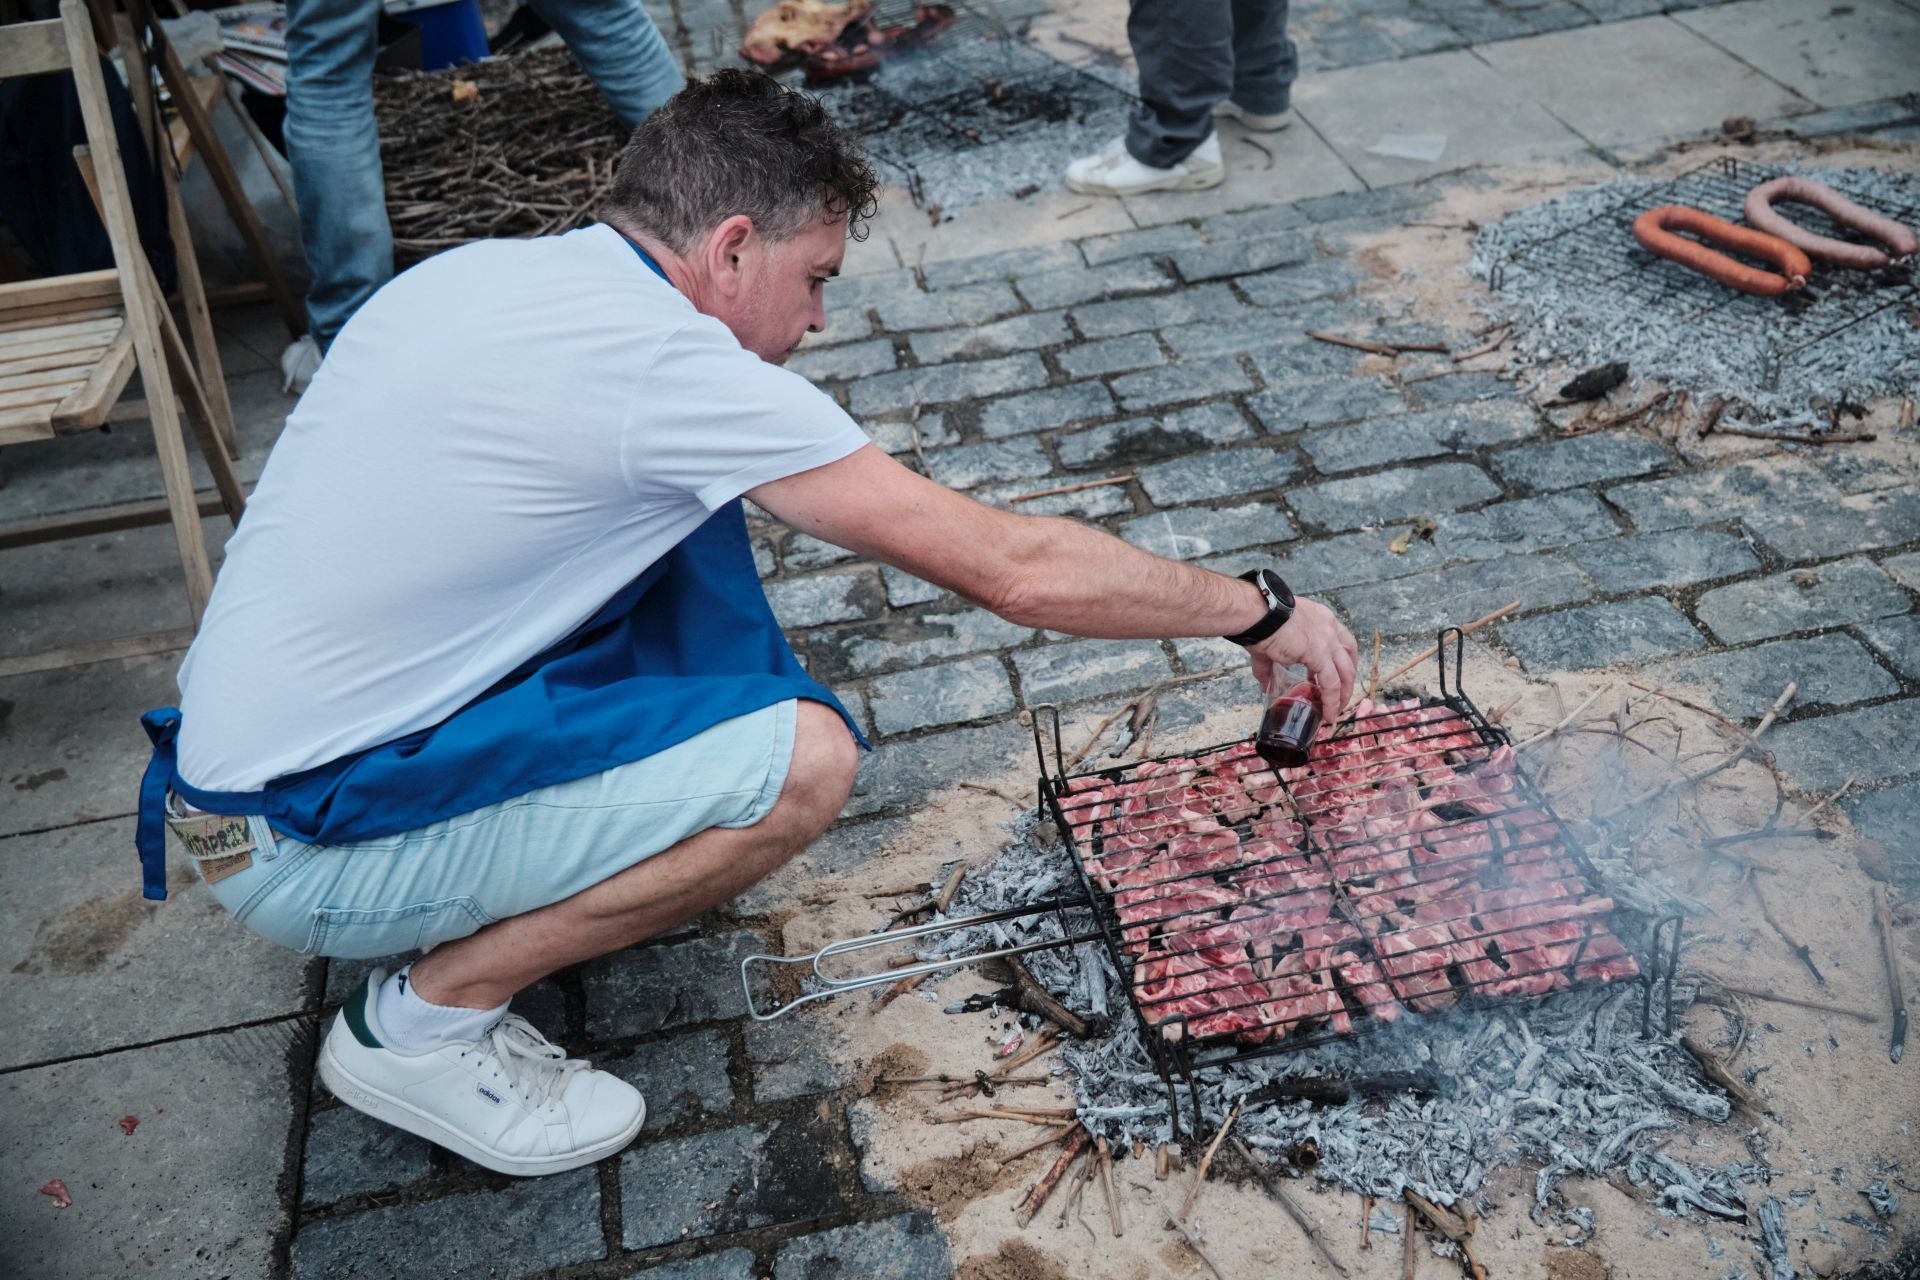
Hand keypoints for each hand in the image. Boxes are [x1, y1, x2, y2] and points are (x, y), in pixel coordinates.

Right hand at [1246, 597, 1357, 720]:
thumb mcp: (1270, 643)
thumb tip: (1265, 685)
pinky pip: (1332, 683)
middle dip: (1348, 679)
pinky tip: (1328, 714)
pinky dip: (1332, 701)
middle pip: (1349, 656)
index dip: (1342, 659)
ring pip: (1346, 672)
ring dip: (1344, 694)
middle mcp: (1329, 627)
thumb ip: (1269, 667)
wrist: (1256, 613)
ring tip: (1336, 711)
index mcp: (1320, 618)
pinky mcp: (1320, 655)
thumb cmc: (1258, 621)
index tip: (1336, 673)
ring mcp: (1327, 640)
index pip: (1341, 639)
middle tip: (1341, 696)